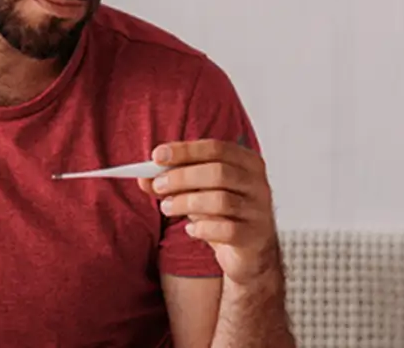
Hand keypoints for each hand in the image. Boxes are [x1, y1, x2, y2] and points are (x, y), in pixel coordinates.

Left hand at [138, 138, 279, 285]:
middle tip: (158, 186)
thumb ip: (174, 182)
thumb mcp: (198, 193)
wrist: (249, 254)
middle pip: (218, 172)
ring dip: (186, 202)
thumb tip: (144, 178)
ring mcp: (259, 211)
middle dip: (182, 177)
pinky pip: (225, 229)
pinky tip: (191, 230)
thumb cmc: (223, 215)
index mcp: (247, 163)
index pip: (216, 148)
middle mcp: (258, 184)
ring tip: (167, 207)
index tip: (156, 156)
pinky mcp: (254, 237)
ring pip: (220, 200)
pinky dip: (202, 228)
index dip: (185, 150)